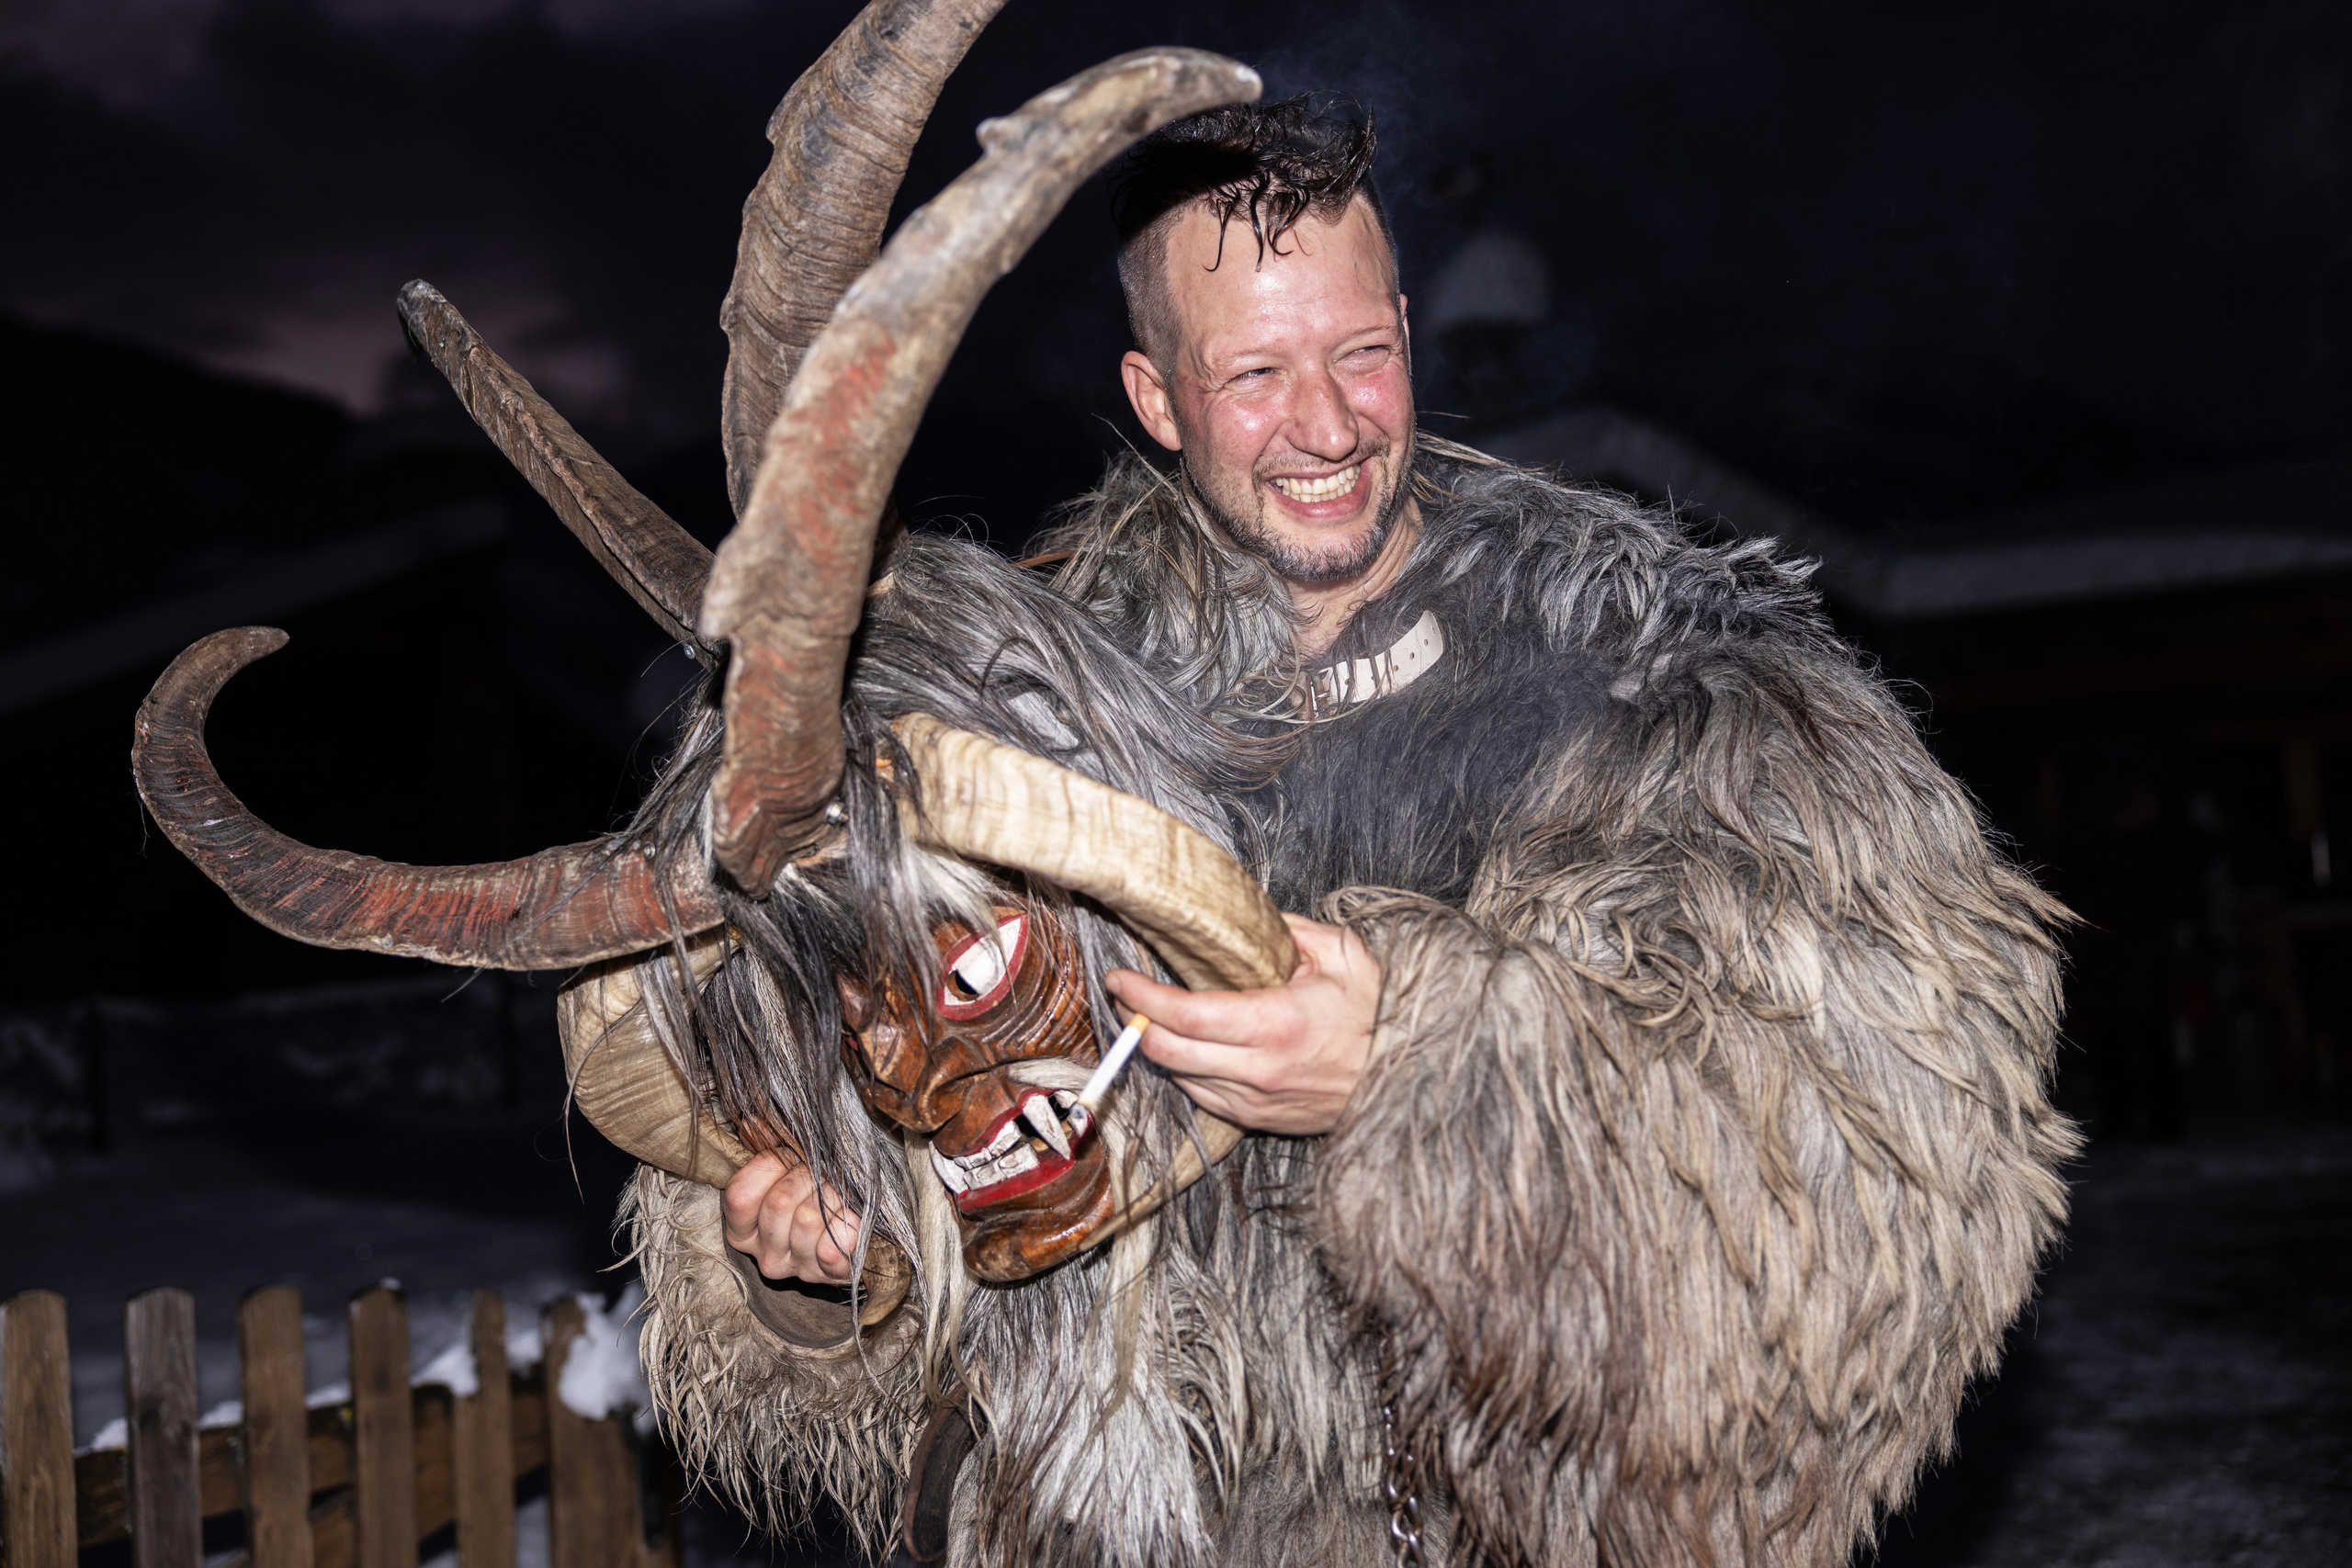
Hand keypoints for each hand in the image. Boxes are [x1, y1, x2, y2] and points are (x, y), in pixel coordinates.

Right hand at [722, 1148, 863, 1286]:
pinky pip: (834, 1247)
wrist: (859, 1228)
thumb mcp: (788, 1169)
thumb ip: (769, 1149)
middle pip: (778, 1203)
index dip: (770, 1167)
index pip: (739, 1195)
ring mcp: (797, 1269)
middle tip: (823, 1177)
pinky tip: (850, 1221)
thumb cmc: (816, 1192)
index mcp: (743, 1231)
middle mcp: (765, 1256)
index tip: (791, 1159)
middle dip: (807, 1178)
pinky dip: (847, 1226)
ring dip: (831, 1198)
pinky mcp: (830, 1276)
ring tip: (838, 1198)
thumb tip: (751, 1125)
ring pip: (808, 1219)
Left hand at [1102, 914, 1379, 1135]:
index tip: (1119, 978)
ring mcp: (1256, 1101)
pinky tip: (1188, 1047)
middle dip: (1134, 1021)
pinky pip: (1203, 1097)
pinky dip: (1186, 1071)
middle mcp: (1259, 1069)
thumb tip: (1248, 919)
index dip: (1140, 996)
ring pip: (1179, 1078)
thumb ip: (1290, 931)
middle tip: (1123, 994)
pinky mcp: (1259, 1120)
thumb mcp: (1344, 954)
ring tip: (1150, 1016)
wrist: (1410, 1076)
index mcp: (1275, 1023)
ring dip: (1157, 1047)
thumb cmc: (1380, 1013)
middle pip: (1167, 1052)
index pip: (1183, 1015)